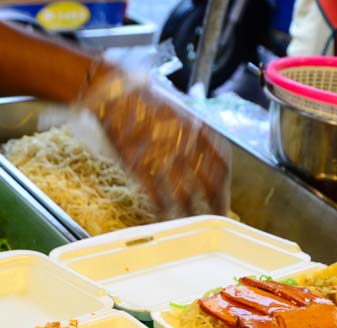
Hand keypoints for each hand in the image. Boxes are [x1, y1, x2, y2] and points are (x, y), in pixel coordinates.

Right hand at [80, 64, 230, 218]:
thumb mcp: (176, 109)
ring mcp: (164, 155)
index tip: (223, 199)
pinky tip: (163, 218)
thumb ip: (190, 132)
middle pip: (208, 183)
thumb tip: (198, 153)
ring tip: (190, 226)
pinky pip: (158, 195)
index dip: (225, 186)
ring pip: (185, 194)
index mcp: (197, 127)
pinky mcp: (142, 165)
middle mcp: (186, 143)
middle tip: (214, 220)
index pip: (220, 163)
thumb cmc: (142, 99)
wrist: (112, 91)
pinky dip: (162, 210)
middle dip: (214, 206)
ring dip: (189, 214)